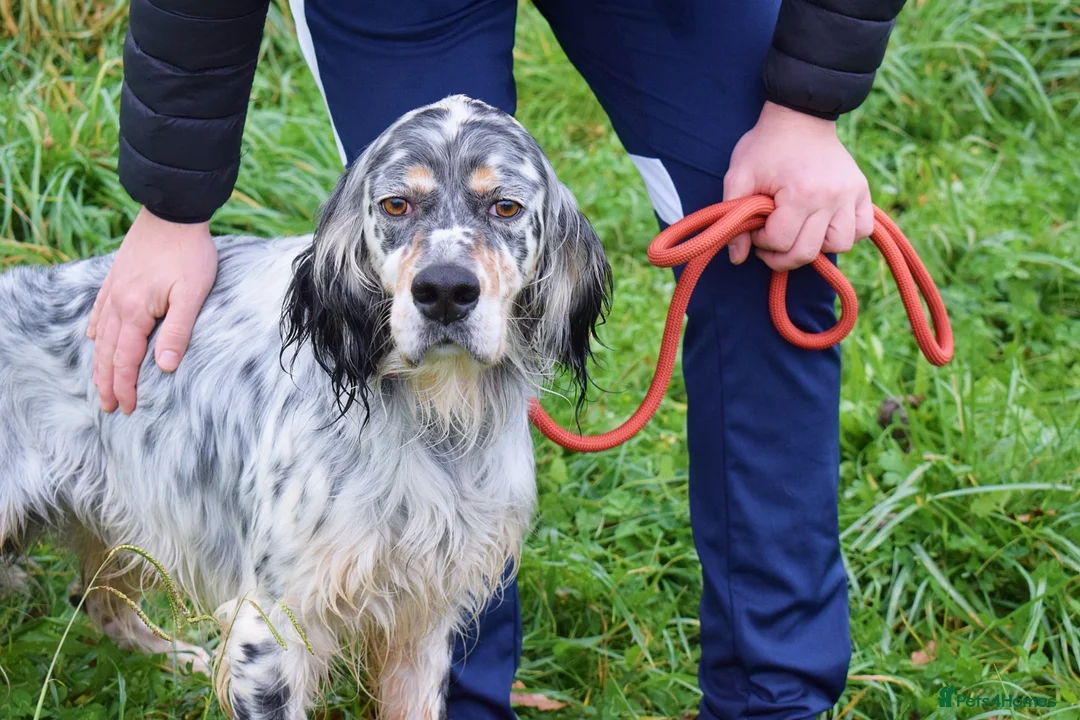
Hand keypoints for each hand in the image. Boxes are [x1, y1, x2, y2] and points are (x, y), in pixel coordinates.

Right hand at [88, 207, 217, 413]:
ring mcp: (114, 289)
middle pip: (108, 353)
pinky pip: (100, 311)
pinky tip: (94, 338)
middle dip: (108, 382)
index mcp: (134, 312)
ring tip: (100, 383)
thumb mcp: (191, 295)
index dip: (125, 387)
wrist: (173, 211)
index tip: (127, 409)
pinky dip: (96, 330)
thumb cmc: (189, 253)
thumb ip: (178, 331)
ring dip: (100, 362)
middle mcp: (117, 303)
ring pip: (101, 335)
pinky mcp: (117, 277)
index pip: (126, 360)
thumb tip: (165, 367)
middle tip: (109, 407)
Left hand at [723, 101, 874, 271]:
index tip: (756, 227)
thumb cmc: (766, 146)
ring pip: (840, 245)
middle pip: (807, 252)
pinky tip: (825, 225)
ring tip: (800, 232)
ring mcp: (850, 194)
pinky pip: (863, 229)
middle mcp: (831, 197)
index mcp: (800, 193)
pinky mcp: (862, 191)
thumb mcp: (739, 175)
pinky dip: (846, 234)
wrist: (800, 114)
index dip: (761, 241)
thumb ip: (734, 217)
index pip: (780, 242)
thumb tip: (737, 258)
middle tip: (771, 241)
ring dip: (816, 246)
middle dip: (782, 255)